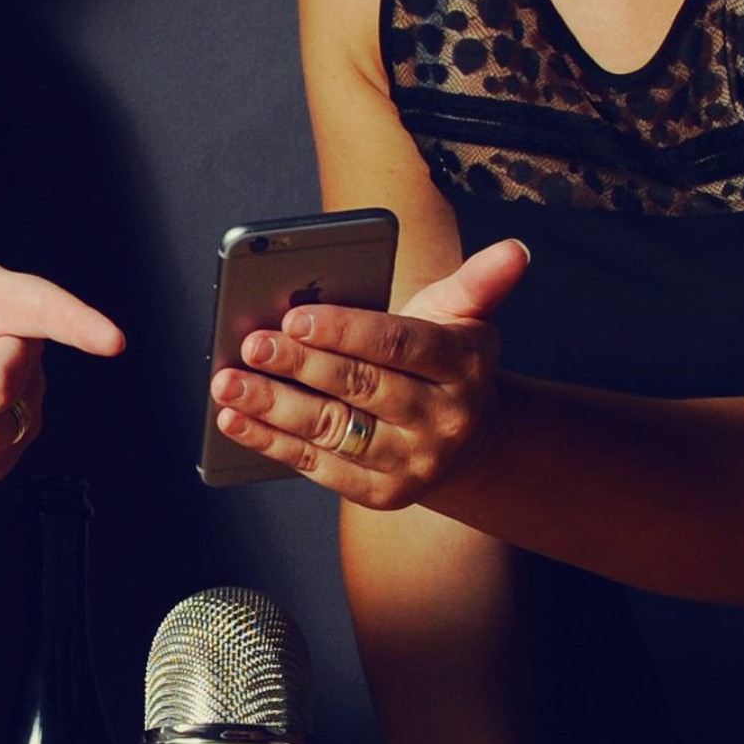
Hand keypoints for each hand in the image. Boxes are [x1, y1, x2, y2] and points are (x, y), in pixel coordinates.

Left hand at [209, 240, 529, 505]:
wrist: (469, 438)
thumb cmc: (445, 358)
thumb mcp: (463, 316)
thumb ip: (478, 282)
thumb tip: (516, 249)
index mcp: (462, 366)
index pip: (399, 345)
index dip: (346, 331)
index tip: (296, 317)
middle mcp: (444, 419)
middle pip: (360, 388)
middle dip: (300, 365)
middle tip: (251, 343)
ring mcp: (414, 462)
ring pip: (334, 430)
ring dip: (273, 407)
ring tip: (228, 383)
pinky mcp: (384, 494)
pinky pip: (320, 467)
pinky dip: (272, 443)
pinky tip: (235, 421)